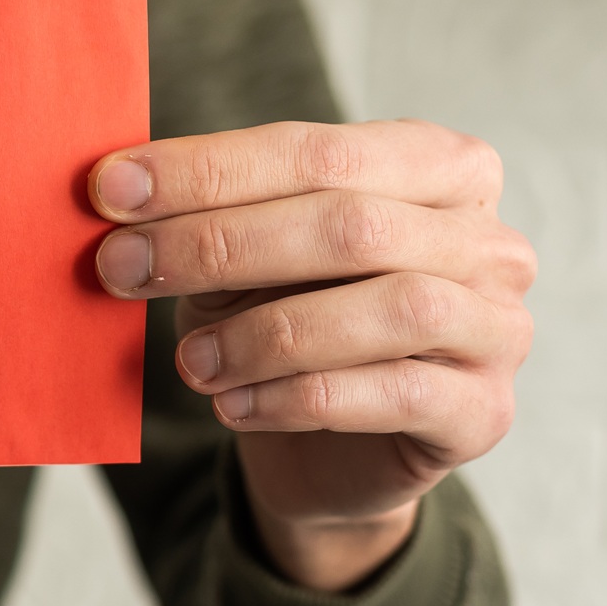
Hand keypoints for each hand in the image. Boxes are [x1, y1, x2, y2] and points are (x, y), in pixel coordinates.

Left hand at [89, 120, 534, 591]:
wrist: (324, 453)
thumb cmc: (282, 319)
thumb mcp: (239, 259)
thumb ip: (202, 215)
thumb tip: (110, 186)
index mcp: (437, 166)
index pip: (315, 151)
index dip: (207, 168)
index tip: (108, 187)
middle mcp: (486, 239)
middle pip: (350, 224)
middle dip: (219, 244)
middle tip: (119, 268)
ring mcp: (498, 326)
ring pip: (388, 308)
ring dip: (263, 334)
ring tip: (187, 361)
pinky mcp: (482, 412)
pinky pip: (392, 394)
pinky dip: (295, 398)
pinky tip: (230, 405)